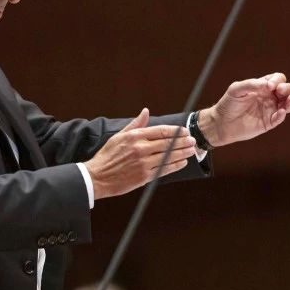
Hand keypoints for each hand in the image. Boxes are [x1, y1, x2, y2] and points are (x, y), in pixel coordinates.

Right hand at [83, 109, 198, 199]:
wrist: (97, 177)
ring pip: (168, 156)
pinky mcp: (144, 176)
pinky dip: (175, 166)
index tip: (184, 131)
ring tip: (191, 151)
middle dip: (183, 141)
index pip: (161, 131)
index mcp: (134, 136)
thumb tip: (146, 112)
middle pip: (168, 143)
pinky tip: (181, 162)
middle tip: (192, 140)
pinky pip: (164, 169)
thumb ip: (135, 124)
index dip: (175, 131)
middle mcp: (140, 148)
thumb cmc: (107, 156)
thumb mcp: (119, 136)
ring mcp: (143, 163)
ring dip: (182, 153)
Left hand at [197, 73, 289, 146]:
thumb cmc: (228, 103)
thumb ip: (251, 84)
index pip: (278, 79)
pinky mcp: (268, 123)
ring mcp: (270, 110)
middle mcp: (269, 97)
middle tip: (279, 90)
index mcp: (263, 87)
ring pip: (287, 104)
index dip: (277, 80)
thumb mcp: (236, 89)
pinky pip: (279, 118)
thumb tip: (268, 85)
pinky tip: (281, 112)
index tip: (269, 86)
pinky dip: (282, 115)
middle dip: (287, 88)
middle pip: (286, 90)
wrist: (221, 122)